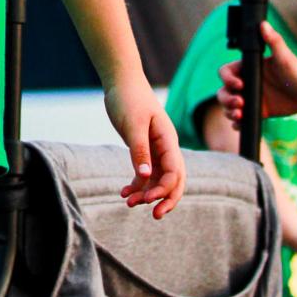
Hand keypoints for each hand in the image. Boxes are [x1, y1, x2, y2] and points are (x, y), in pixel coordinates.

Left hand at [104, 76, 185, 218]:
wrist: (121, 81)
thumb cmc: (129, 98)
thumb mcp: (133, 124)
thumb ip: (139, 150)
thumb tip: (146, 176)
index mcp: (168, 140)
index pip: (175, 172)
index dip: (164, 189)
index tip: (147, 199)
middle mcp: (166, 147)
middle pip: (175, 180)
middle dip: (166, 199)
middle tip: (153, 215)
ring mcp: (156, 149)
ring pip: (159, 179)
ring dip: (147, 193)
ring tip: (128, 203)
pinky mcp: (144, 149)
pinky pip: (146, 173)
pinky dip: (137, 184)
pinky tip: (124, 192)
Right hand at [218, 21, 296, 122]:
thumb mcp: (285, 56)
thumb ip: (274, 41)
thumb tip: (264, 25)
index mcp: (247, 68)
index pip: (226, 72)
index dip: (227, 78)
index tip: (240, 84)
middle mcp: (246, 83)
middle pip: (223, 91)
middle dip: (226, 98)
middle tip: (239, 103)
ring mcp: (250, 98)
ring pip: (228, 105)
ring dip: (228, 111)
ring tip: (239, 115)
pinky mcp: (257, 111)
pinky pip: (240, 119)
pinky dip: (236, 123)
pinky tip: (239, 124)